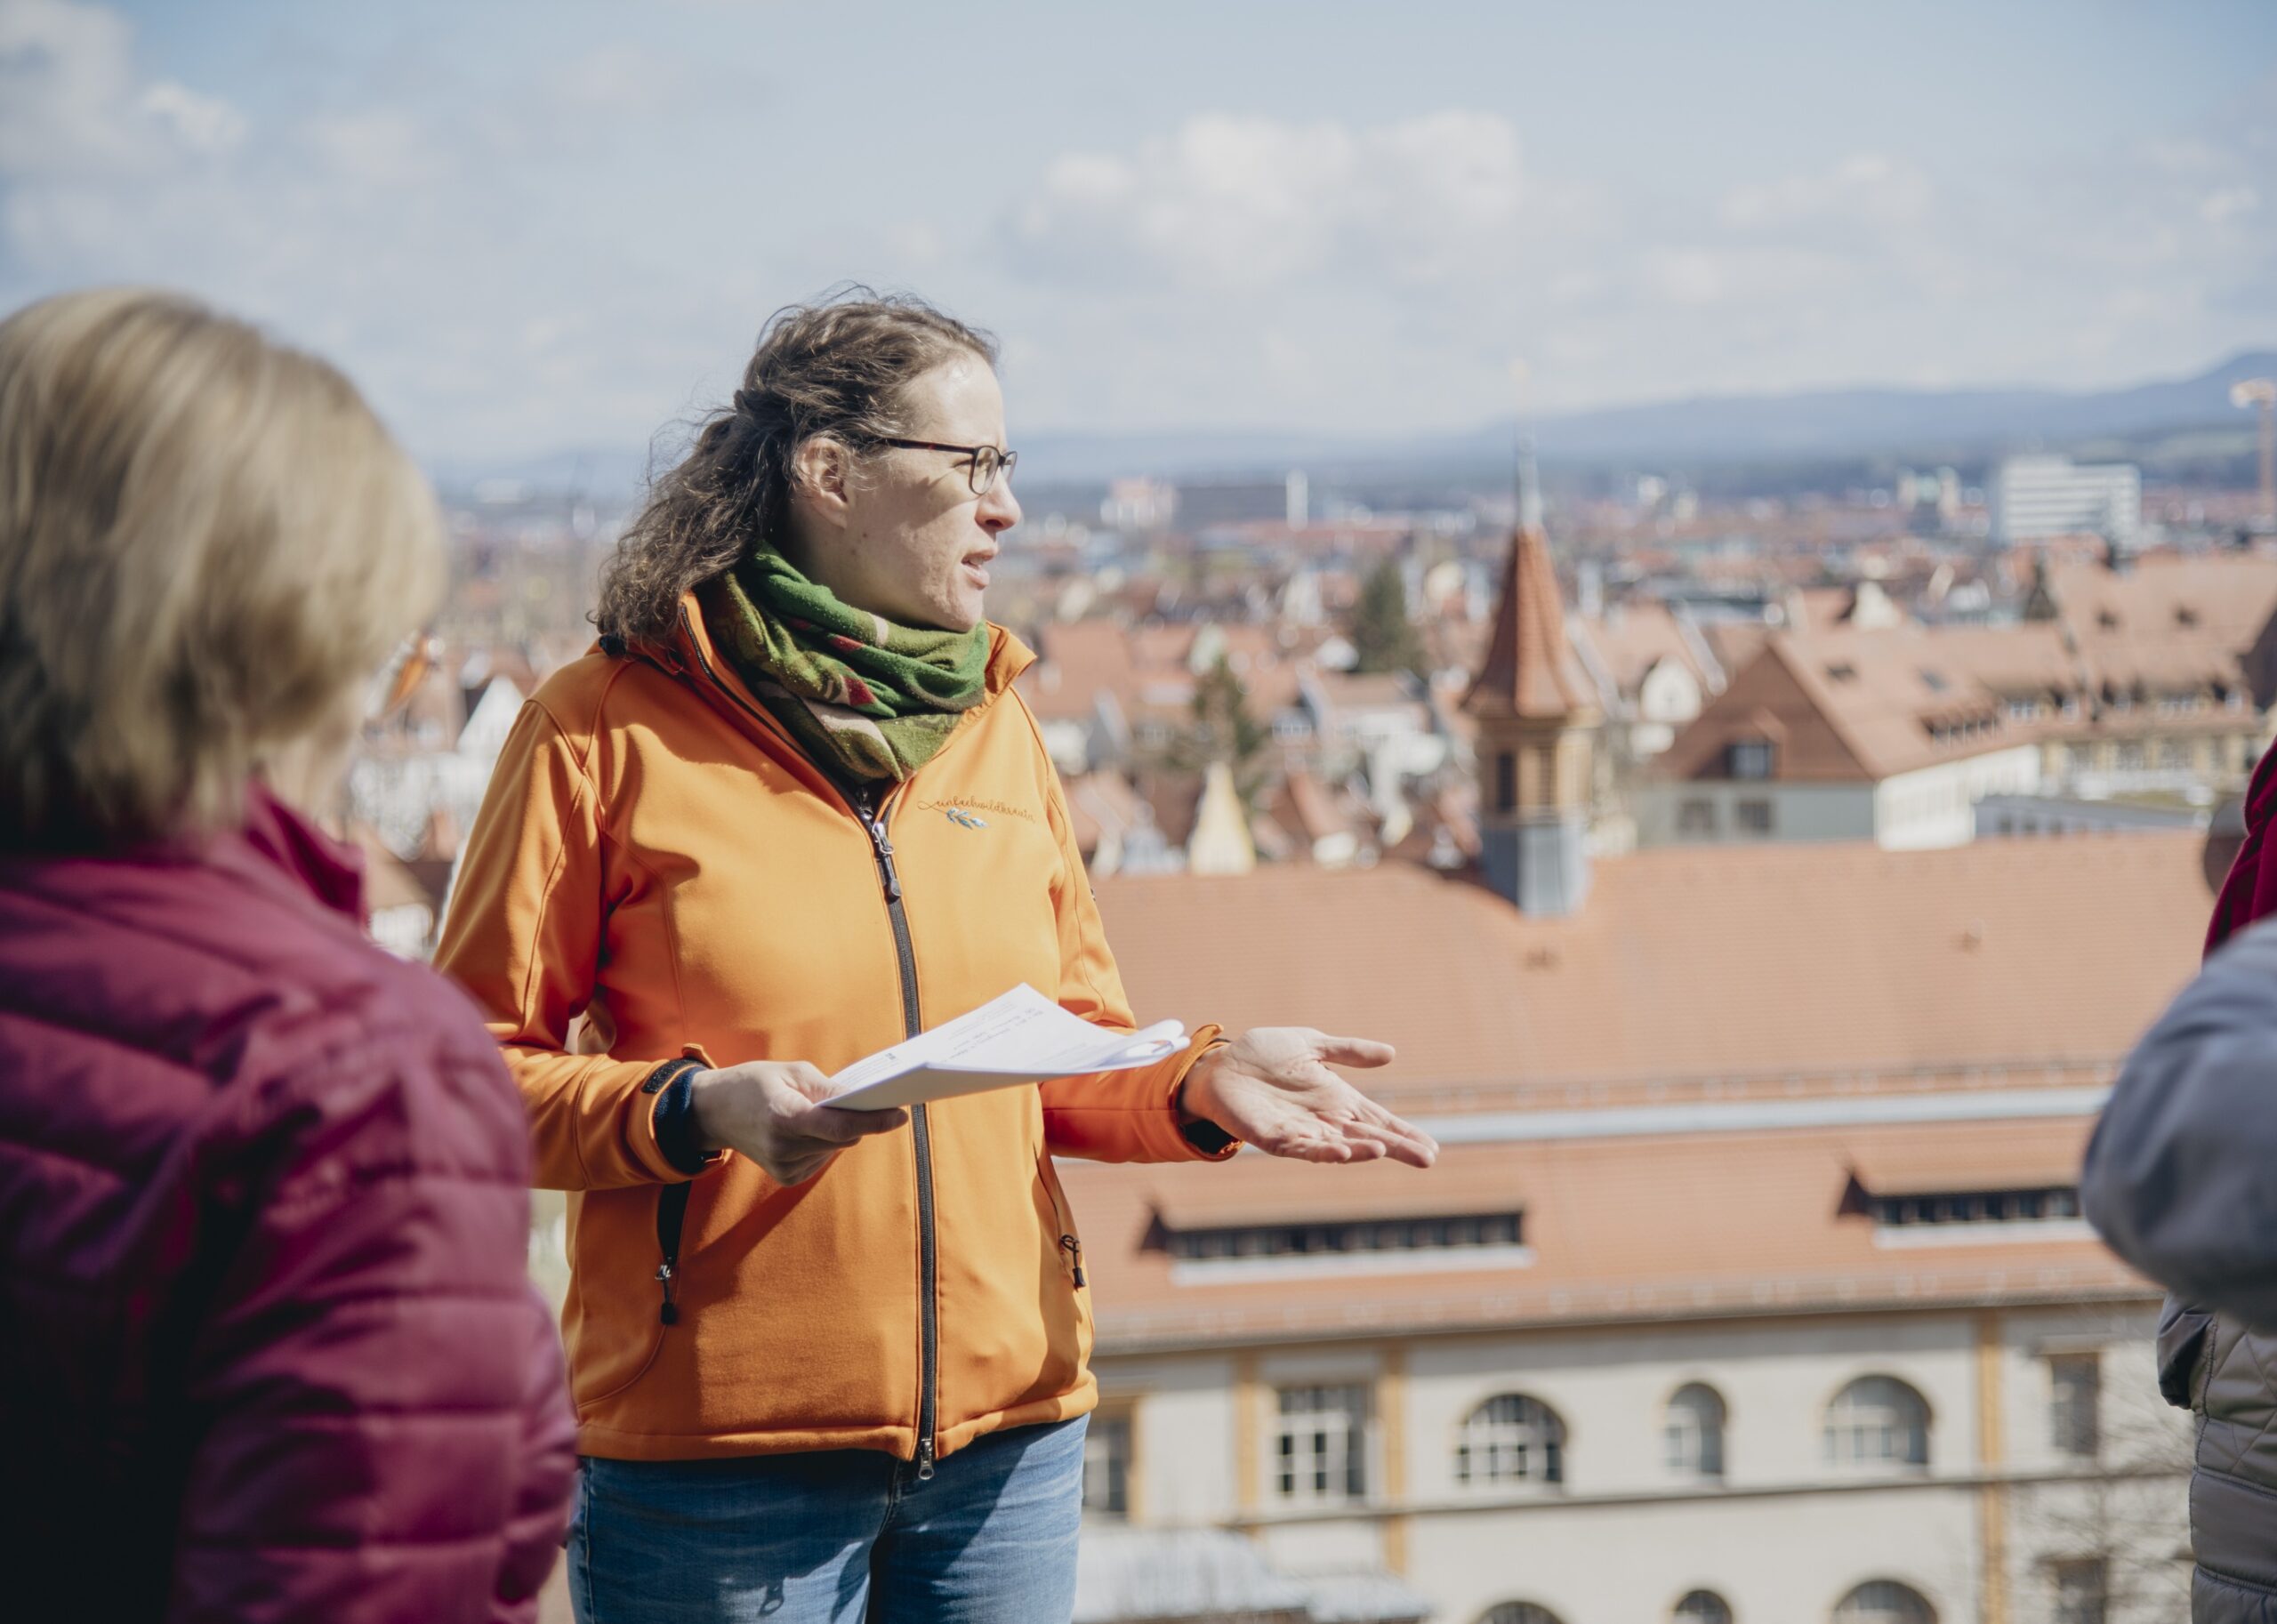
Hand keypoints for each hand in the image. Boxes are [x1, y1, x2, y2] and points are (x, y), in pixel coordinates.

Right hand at [688, 1062, 905, 1185]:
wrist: (714, 1111)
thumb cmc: (753, 1084)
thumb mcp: (791, 1071)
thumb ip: (828, 1088)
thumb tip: (861, 1101)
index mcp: (785, 1116)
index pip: (840, 1126)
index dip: (873, 1121)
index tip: (899, 1115)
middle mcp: (784, 1147)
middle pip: (843, 1138)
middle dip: (856, 1120)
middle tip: (858, 1100)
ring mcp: (784, 1166)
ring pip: (835, 1149)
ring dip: (836, 1131)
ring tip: (810, 1112)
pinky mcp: (786, 1177)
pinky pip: (822, 1158)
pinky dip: (822, 1143)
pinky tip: (803, 1131)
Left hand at [1179, 1029, 1437, 1167]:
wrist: (1221, 1065)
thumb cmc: (1265, 1055)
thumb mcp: (1312, 1045)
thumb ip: (1348, 1051)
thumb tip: (1391, 1053)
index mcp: (1337, 1099)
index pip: (1377, 1120)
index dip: (1402, 1133)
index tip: (1430, 1148)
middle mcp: (1323, 1120)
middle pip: (1366, 1138)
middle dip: (1395, 1148)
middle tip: (1425, 1159)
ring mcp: (1300, 1131)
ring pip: (1337, 1147)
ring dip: (1360, 1151)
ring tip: (1384, 1151)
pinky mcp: (1273, 1137)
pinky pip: (1301, 1148)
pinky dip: (1321, 1152)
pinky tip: (1340, 1153)